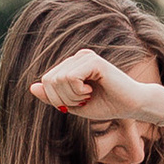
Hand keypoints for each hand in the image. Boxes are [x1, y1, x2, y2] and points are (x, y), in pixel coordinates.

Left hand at [30, 48, 163, 124]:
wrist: (131, 106)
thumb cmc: (106, 105)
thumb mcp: (73, 105)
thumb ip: (53, 97)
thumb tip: (32, 87)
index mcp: (72, 65)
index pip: (47, 80)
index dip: (55, 99)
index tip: (75, 103)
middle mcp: (77, 57)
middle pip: (50, 80)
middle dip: (63, 98)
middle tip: (82, 101)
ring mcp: (85, 56)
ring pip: (59, 79)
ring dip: (72, 96)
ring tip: (88, 96)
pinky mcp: (93, 61)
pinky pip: (70, 77)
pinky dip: (78, 91)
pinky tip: (91, 91)